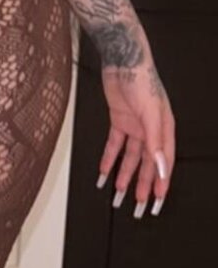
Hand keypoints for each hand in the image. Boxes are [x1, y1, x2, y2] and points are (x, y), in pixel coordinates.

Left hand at [98, 51, 175, 217]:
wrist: (123, 60)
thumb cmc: (143, 81)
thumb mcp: (151, 115)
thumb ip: (155, 143)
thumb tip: (159, 167)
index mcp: (164, 130)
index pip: (163, 164)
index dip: (160, 183)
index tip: (156, 201)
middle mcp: (151, 131)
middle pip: (146, 165)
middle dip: (143, 186)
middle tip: (139, 206)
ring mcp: (135, 126)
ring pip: (129, 159)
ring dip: (124, 176)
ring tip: (119, 195)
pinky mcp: (119, 120)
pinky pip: (114, 145)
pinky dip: (108, 159)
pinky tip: (103, 172)